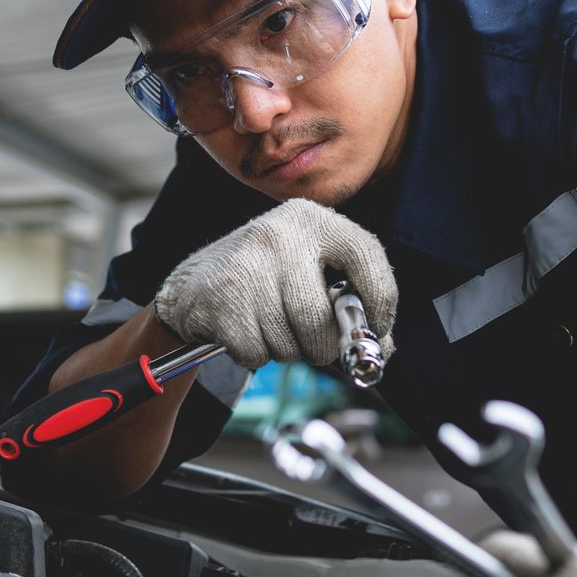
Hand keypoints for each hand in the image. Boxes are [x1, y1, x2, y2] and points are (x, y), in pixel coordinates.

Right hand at [154, 200, 396, 369]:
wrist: (195, 284)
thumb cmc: (268, 282)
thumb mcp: (311, 273)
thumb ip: (352, 307)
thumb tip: (381, 351)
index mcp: (311, 220)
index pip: (366, 256)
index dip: (381, 301)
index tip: (377, 328)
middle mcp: (279, 235)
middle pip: (320, 318)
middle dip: (323, 346)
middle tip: (314, 344)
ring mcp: (247, 266)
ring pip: (289, 342)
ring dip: (286, 351)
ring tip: (271, 326)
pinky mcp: (222, 300)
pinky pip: (257, 354)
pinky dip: (257, 355)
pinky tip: (246, 330)